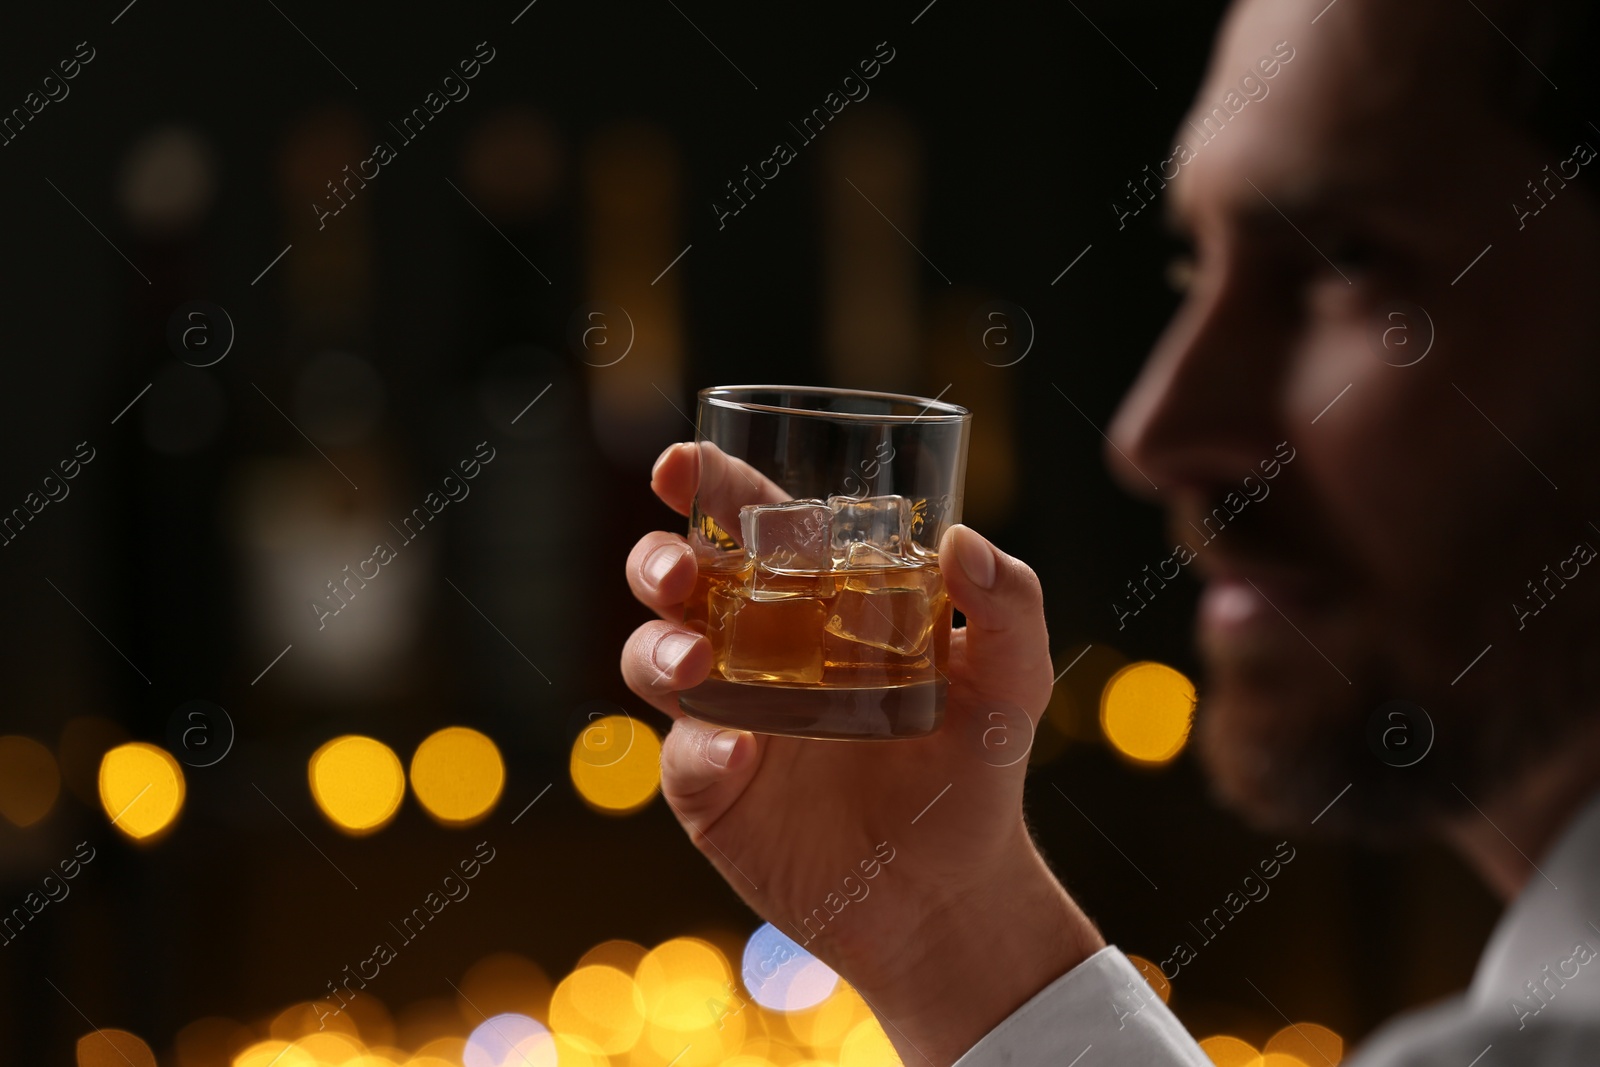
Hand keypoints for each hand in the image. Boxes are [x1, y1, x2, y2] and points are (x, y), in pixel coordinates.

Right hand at [621, 442, 1104, 1065]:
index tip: (683, 463)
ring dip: (659, 647)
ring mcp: (727, 716)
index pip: (750, 522)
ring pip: (653, 657)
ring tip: (698, 661)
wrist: (950, 893)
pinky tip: (738, 755)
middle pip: (677, 581)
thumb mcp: (1013, 684)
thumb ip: (1010, 606)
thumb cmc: (976, 770)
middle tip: (682, 570)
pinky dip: (698, 749)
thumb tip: (962, 540)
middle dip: (658, 561)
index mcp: (819, 598)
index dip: (708, 483)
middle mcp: (759, 645)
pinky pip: (681, 757)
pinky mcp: (712, 790)